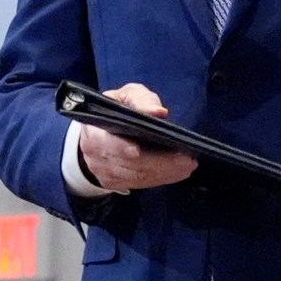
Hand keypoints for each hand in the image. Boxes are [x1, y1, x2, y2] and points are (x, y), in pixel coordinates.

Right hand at [76, 83, 197, 190]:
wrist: (98, 132)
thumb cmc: (115, 110)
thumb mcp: (124, 97)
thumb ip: (140, 99)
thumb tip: (158, 112)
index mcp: (93, 132)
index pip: (110, 144)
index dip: (127, 149)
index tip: (149, 149)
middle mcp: (95, 156)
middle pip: (130, 164)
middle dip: (160, 162)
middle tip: (187, 159)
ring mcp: (105, 173)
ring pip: (138, 177)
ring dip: (166, 172)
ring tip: (188, 165)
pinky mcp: (116, 183)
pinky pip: (141, 184)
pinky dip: (162, 178)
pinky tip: (179, 172)